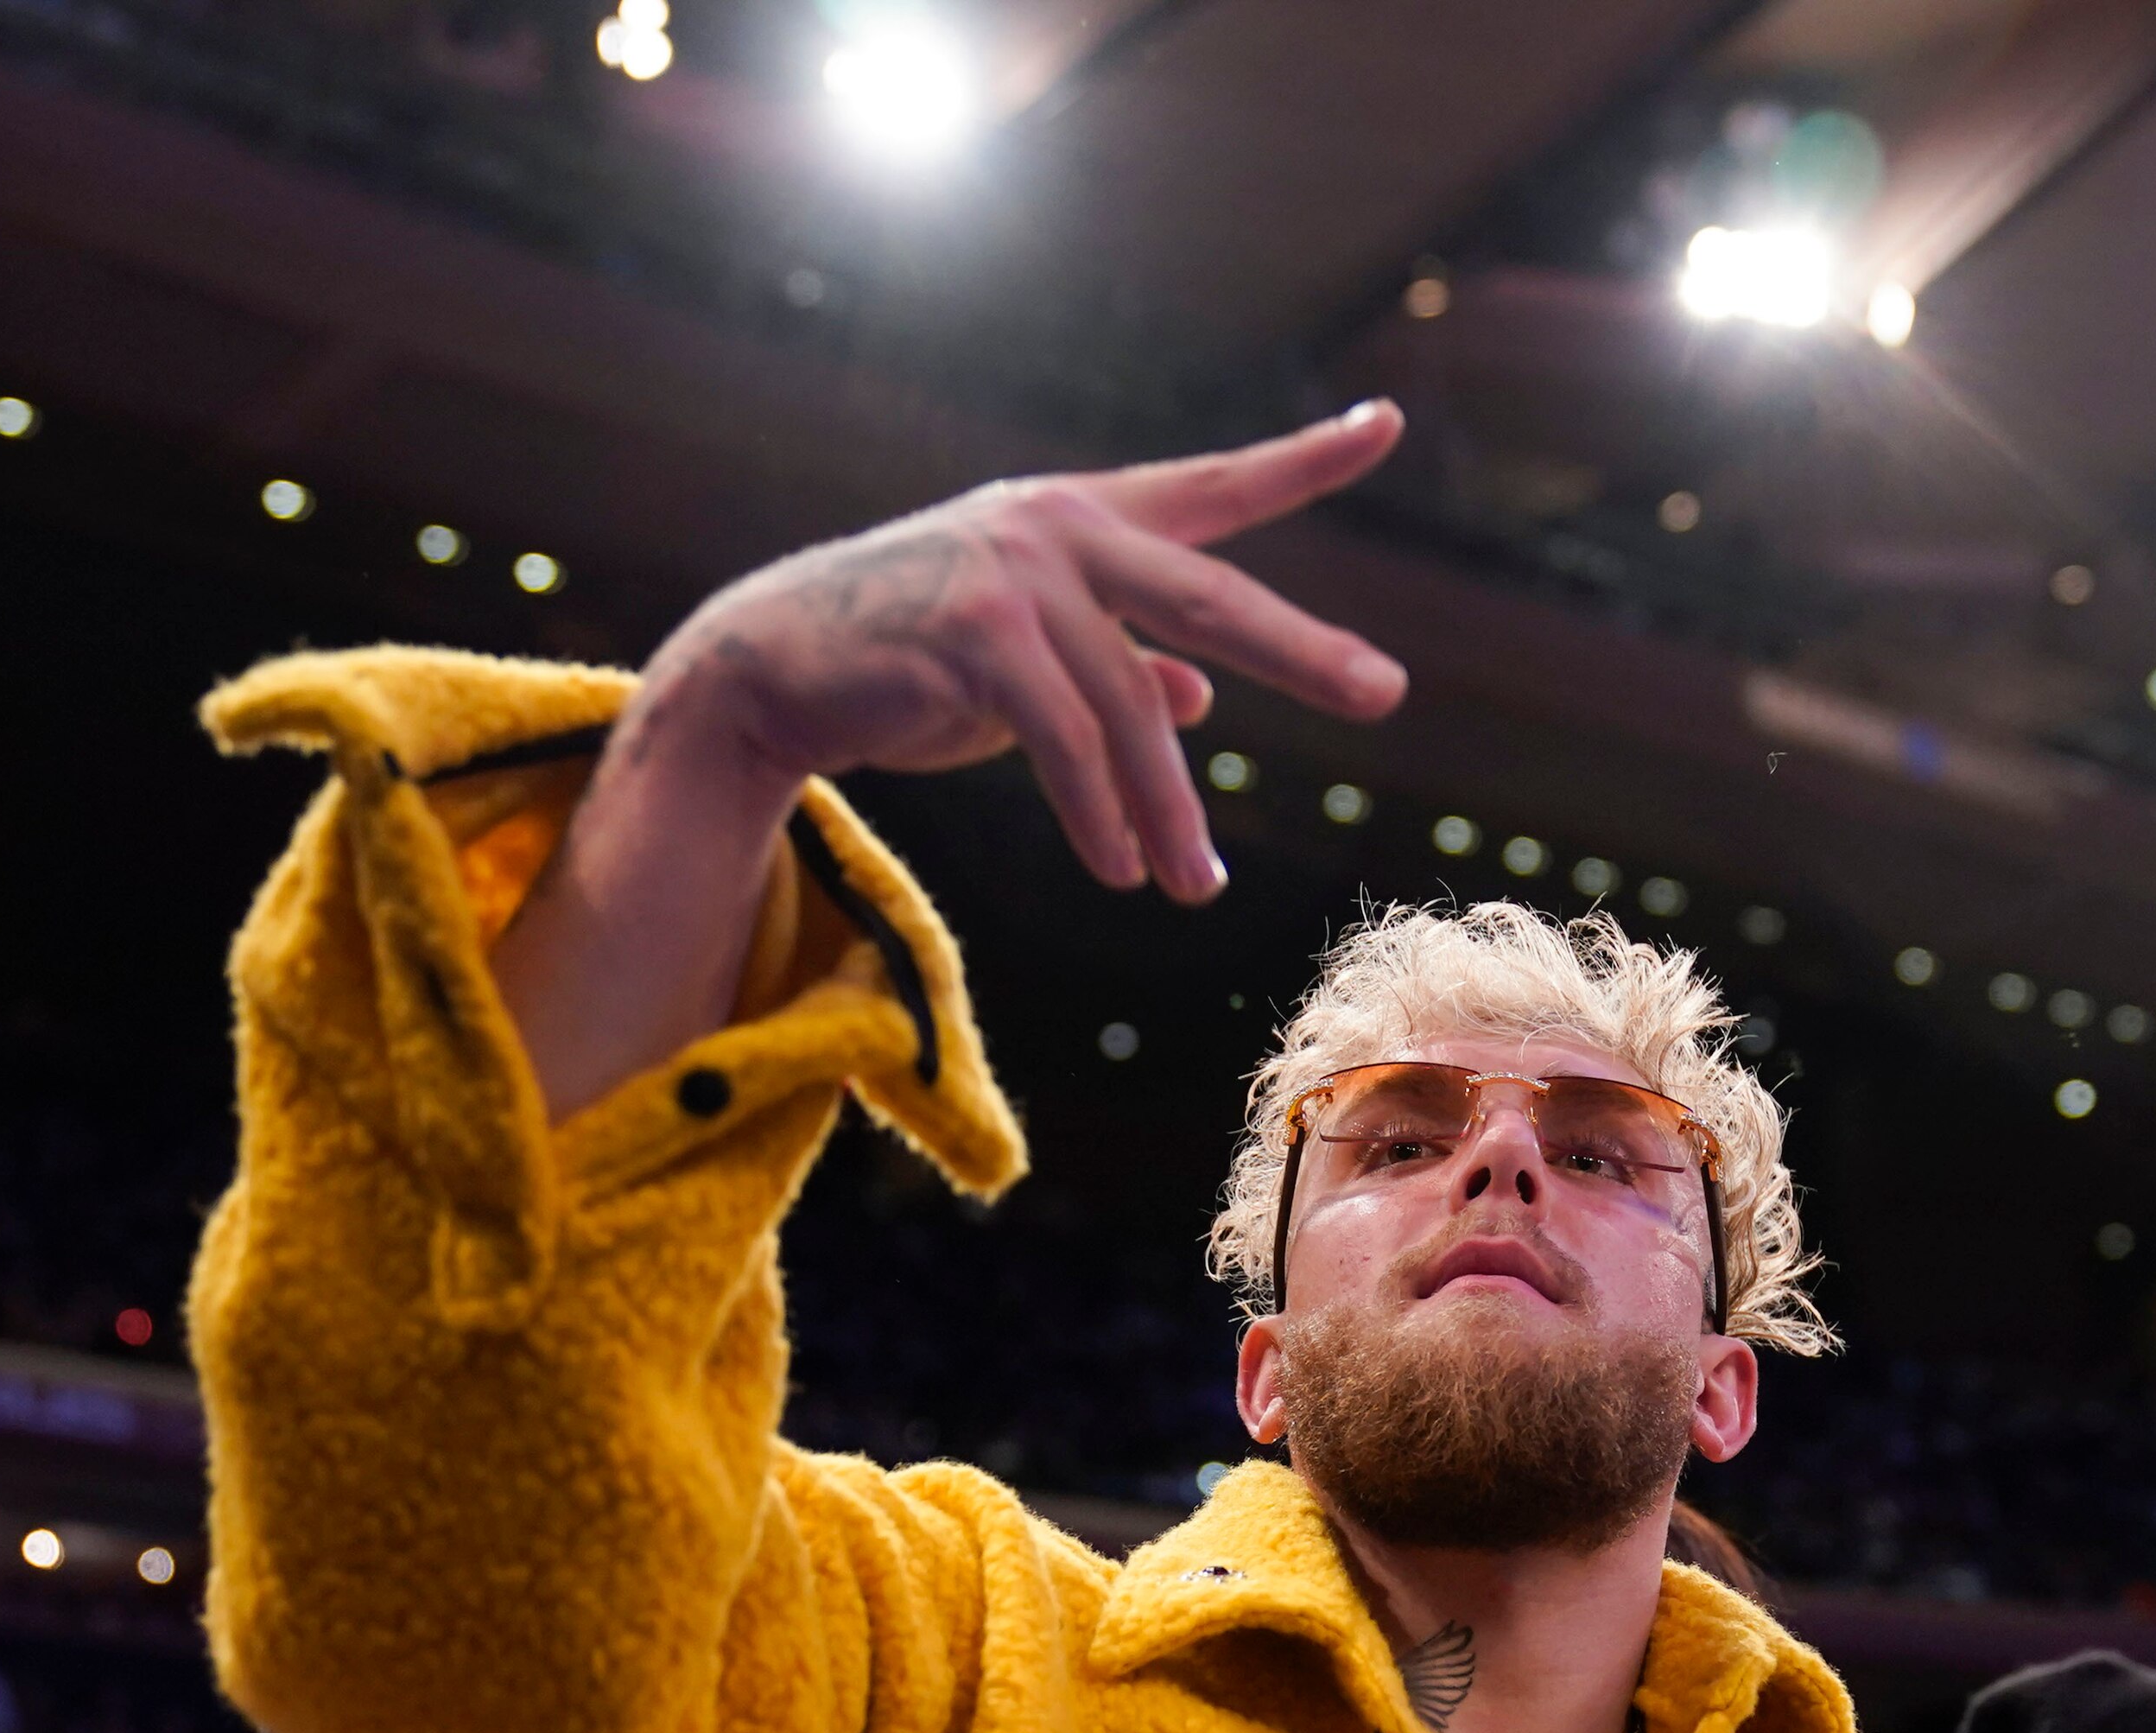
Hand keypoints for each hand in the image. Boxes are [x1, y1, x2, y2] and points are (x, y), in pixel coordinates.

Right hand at [497, 402, 1410, 1116]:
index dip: (1303, 459)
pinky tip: (1119, 867)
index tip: (1385, 422)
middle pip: (1210, 596)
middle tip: (1382, 692)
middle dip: (1302, 650)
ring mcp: (1015, 572)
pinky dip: (1099, 812)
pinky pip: (1066, 739)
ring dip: (1167, 812)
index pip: (1215, 488)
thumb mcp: (1026, 661)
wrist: (770, 670)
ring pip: (1132, 708)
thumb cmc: (907, 663)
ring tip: (1194, 887)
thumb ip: (1115, 663)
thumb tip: (1197, 696)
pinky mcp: (973, 632)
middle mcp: (1059, 525)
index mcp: (1085, 518)